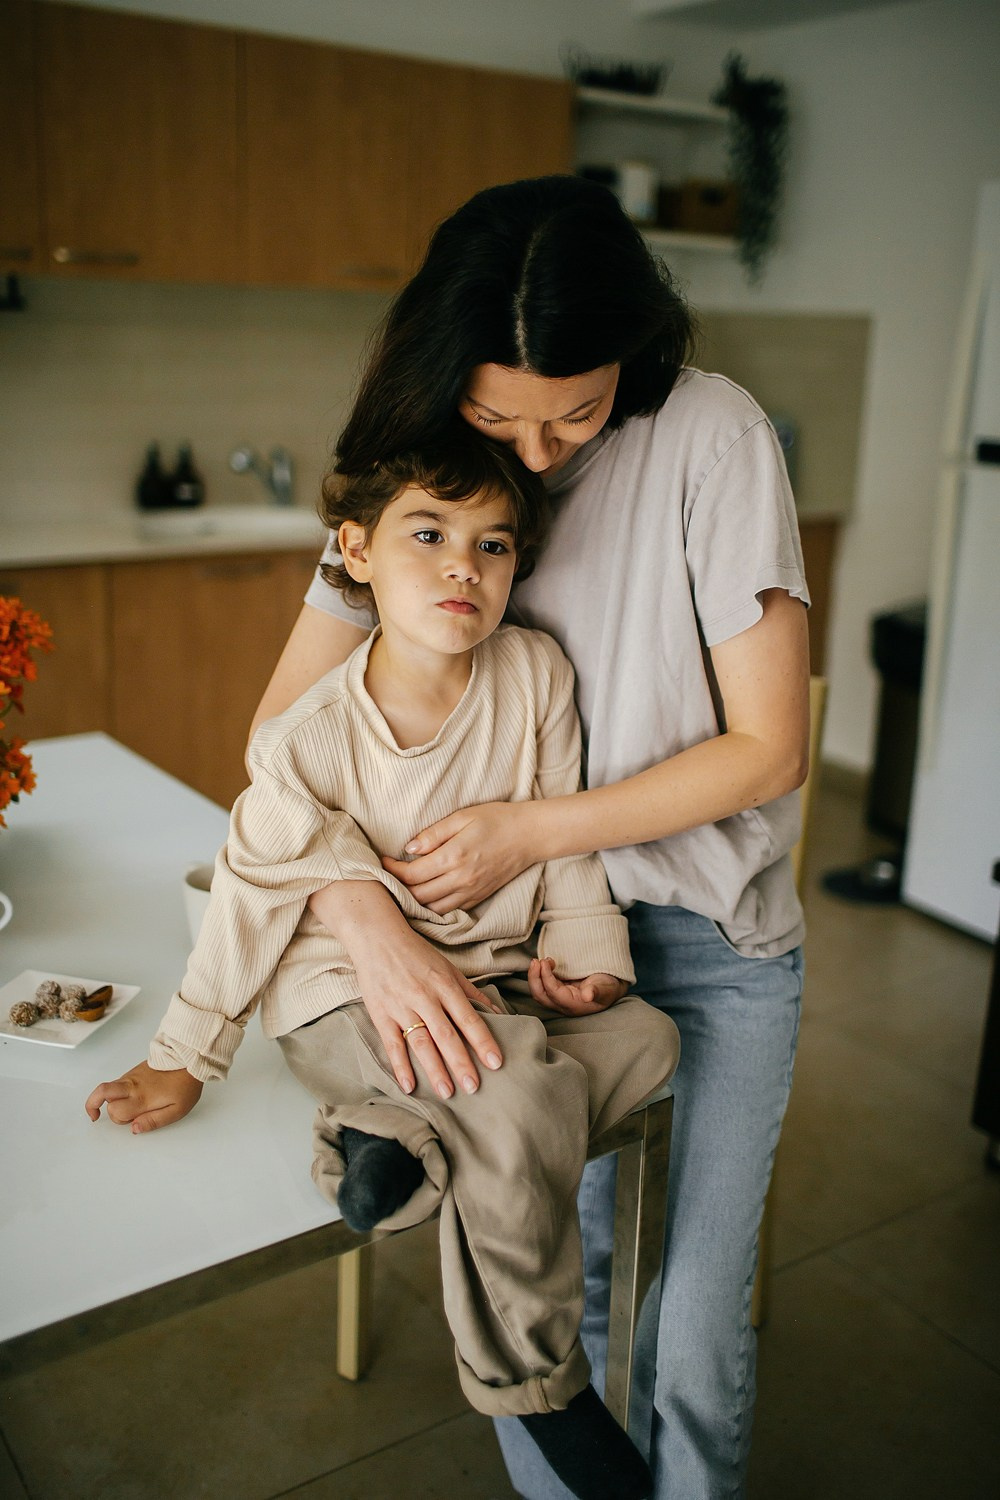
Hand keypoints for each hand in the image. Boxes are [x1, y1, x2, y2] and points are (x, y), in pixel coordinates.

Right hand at [85, 1060, 202, 1133]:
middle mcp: (132, 1085)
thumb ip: (153, 1121)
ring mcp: (131, 1077)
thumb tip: (134, 1128)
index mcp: (142, 1097)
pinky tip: (126, 1098)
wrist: (188, 1059)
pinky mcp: (133, 1072)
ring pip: (105, 1087)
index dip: (119, 1120)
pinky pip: (116, 1083)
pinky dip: (114, 1093)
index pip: (115, 1111)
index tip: (129, 1123)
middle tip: (121, 1116)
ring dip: (105, 1099)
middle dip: (105, 1109)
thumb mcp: (176, 1110)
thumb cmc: (184, 1086)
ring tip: (112, 1107)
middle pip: (100, 1093)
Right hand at [351, 921, 504, 1099]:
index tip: (496, 1063)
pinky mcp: (381, 1014)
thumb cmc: (417, 953)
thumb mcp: (448, 968)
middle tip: (474, 1087)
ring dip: (435, 1069)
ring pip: (421, 1042)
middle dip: (461, 1062)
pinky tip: (409, 1086)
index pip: (468, 1019)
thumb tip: (498, 1013)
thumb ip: (472, 993)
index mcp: (444, 986)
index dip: (483, 1041)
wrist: (377, 937)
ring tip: (447, 1092)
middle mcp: (425, 997)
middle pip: (446, 1035)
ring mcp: (401, 1007)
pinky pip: (392, 1044)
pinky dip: (400, 1066)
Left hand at [382, 800, 538, 913]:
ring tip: (403, 888)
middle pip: (417, 895)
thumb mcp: (462, 817)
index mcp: (454, 857)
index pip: (412, 873)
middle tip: (388, 876)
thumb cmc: (496, 820)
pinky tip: (424, 896)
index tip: (383, 861)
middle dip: (398, 888)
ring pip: (431, 908)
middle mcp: (461, 879)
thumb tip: (409, 848)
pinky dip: (432, 906)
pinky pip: (449, 910)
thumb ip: (434, 834)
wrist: (529, 836)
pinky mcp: (478, 897)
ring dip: (413, 901)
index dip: (392, 870)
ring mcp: (471, 892)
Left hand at [527, 959, 627, 1015]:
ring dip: (535, 977)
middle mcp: (563, 1005)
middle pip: (541, 996)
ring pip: (539, 992)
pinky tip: (543, 964)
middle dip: (534, 978)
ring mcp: (559, 999)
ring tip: (538, 961)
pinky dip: (540, 976)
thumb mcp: (605, 988)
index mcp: (573, 1005)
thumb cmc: (608, 987)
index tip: (546, 961)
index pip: (553, 993)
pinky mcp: (558, 991)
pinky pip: (543, 986)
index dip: (546, 977)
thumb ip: (596, 991)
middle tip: (537, 961)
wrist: (611, 986)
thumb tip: (588, 996)